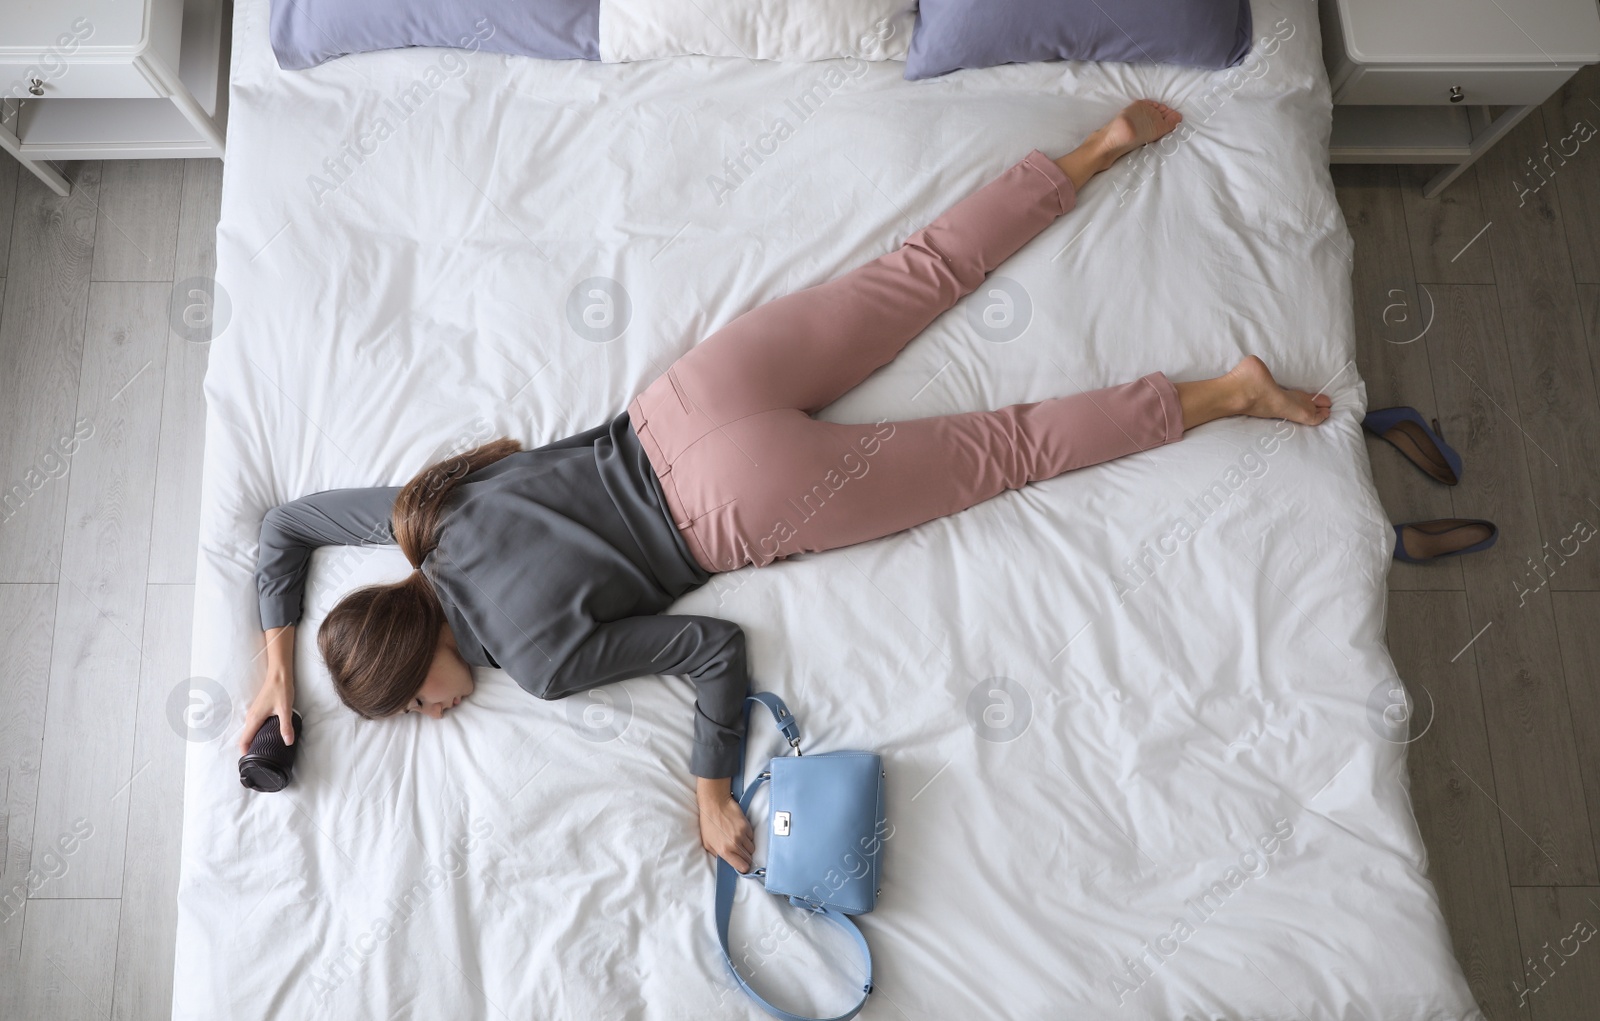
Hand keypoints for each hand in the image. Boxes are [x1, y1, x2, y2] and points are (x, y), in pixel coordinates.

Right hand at [239, 627, 296, 753]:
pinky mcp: (259, 710)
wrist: (279, 674)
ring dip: (254, 741)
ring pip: (250, 732)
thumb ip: (286, 726)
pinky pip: (254, 726)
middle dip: (250, 749)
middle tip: (260, 760)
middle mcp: (250, 717)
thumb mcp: (285, 709)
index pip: (244, 740)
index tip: (250, 763)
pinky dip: (257, 734)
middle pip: (246, 738)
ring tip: (264, 751)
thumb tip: (288, 742)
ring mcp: (253, 713)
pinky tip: (268, 737)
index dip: (245, 753)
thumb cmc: (281, 690)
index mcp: (254, 719)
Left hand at [697, 785, 754, 872]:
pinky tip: (741, 833)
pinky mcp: (746, 826)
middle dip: (746, 858)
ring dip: (747, 847)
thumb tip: (726, 861)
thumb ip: (717, 855)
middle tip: (741, 854)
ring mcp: (741, 835)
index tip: (742, 865)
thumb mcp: (707, 843)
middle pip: (748, 858)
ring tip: (740, 842)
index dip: (743, 868)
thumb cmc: (708, 824)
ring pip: (752, 848)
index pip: (741, 866)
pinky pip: (752, 837)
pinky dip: (748, 837)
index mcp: (724, 851)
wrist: (715, 805)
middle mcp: (734, 844)